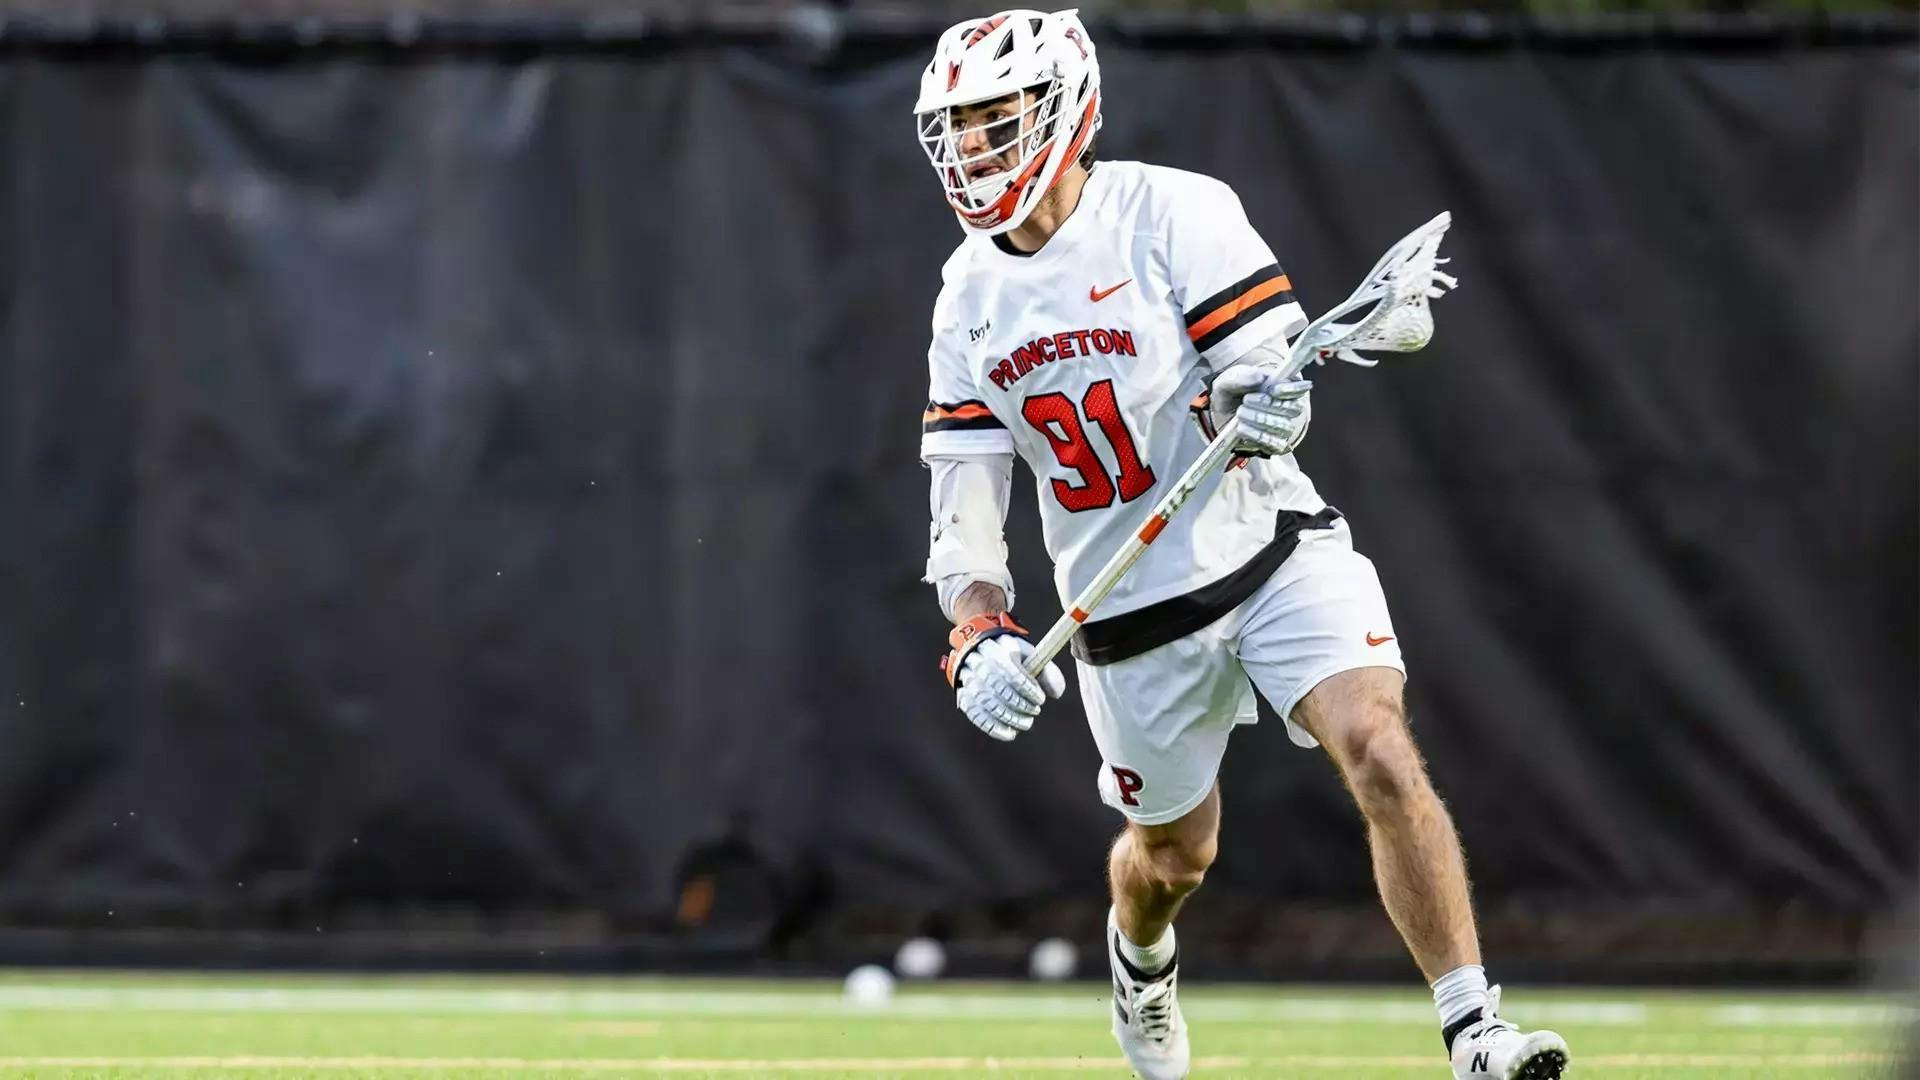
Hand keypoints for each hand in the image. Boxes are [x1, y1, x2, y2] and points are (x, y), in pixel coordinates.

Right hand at [941, 613, 1066, 740]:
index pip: (1012, 673)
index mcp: (997, 651)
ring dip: (1009, 718)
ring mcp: (969, 681)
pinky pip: (976, 715)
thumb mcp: (1028, 655)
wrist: (978, 649)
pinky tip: (1009, 734)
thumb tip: (1057, 693)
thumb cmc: (1009, 655)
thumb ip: (1046, 671)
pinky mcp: (964, 696)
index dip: (1028, 689)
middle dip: (1020, 705)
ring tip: (1026, 723)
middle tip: (1035, 711)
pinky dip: (993, 728)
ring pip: (987, 704)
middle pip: (998, 689)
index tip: (1040, 699)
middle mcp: (979, 665)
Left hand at [1205, 367, 1311, 456]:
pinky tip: (1242, 428)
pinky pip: (1276, 444)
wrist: (1217, 416)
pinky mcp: (1274, 445)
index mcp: (1282, 385)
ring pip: (1285, 426)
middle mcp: (1287, 407)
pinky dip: (1258, 436)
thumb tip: (1260, 377)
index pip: (1299, 387)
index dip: (1290, 389)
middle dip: (1269, 404)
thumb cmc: (1230, 394)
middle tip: (1246, 399)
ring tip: (1240, 413)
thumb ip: (1241, 377)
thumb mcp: (1229, 381)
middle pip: (1293, 408)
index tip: (1273, 389)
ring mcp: (1283, 427)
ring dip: (1261, 419)